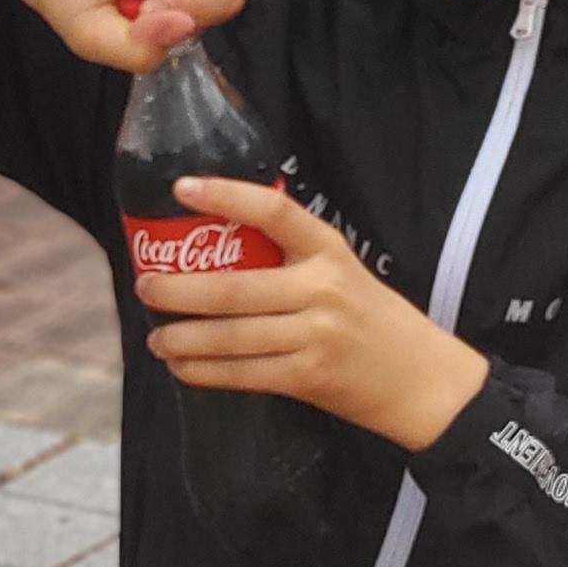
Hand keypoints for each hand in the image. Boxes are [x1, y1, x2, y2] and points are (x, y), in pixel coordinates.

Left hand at [134, 177, 488, 452]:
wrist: (422, 378)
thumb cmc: (373, 319)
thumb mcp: (343, 271)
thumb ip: (294, 259)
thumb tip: (217, 249)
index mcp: (328, 250)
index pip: (273, 211)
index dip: (225, 195)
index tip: (181, 187)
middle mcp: (321, 288)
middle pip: (233, 287)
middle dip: (178, 290)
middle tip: (146, 286)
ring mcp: (315, 334)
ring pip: (230, 336)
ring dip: (182, 338)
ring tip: (156, 337)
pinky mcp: (308, 376)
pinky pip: (243, 373)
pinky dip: (204, 372)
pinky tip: (181, 368)